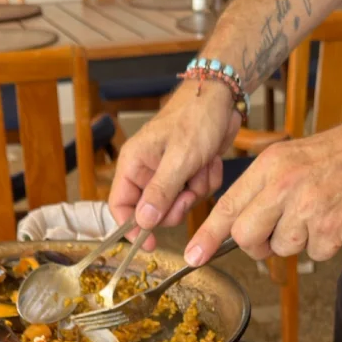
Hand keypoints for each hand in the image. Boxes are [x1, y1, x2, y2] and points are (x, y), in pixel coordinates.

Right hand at [107, 79, 241, 244]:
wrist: (221, 98)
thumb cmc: (195, 117)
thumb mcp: (179, 158)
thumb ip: (160, 192)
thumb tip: (142, 222)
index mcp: (133, 164)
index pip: (120, 205)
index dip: (131, 228)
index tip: (150, 243)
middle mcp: (147, 171)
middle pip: (154, 212)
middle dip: (176, 205)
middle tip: (189, 190)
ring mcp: (168, 173)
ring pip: (179, 204)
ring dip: (196, 190)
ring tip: (202, 166)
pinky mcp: (187, 173)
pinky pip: (196, 193)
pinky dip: (207, 181)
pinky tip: (210, 161)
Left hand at [184, 115, 341, 265]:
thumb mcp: (295, 156)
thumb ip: (268, 188)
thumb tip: (246, 225)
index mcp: (271, 165)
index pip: (229, 206)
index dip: (208, 235)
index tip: (193, 256)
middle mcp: (285, 186)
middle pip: (247, 236)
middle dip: (258, 245)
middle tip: (274, 237)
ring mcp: (309, 209)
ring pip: (284, 248)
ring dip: (300, 240)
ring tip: (322, 213)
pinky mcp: (334, 230)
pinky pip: (317, 254)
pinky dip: (328, 244)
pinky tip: (341, 218)